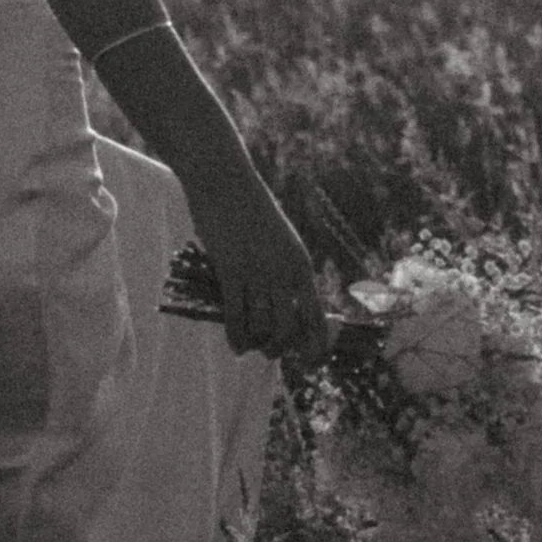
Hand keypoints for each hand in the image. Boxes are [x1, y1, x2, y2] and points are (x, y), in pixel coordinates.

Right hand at [182, 171, 328, 366]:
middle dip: (279, 348)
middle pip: (287, 328)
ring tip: (249, 347)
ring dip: (256, 343)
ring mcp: (257, 272)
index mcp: (301, 264)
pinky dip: (236, 336)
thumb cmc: (250, 208)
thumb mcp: (280, 239)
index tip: (310, 361)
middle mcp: (283, 272)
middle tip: (268, 351)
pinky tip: (235, 345)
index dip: (315, 344)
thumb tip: (283, 305)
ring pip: (261, 326)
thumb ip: (284, 270)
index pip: (316, 316)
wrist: (225, 181)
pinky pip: (235, 315)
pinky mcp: (230, 270)